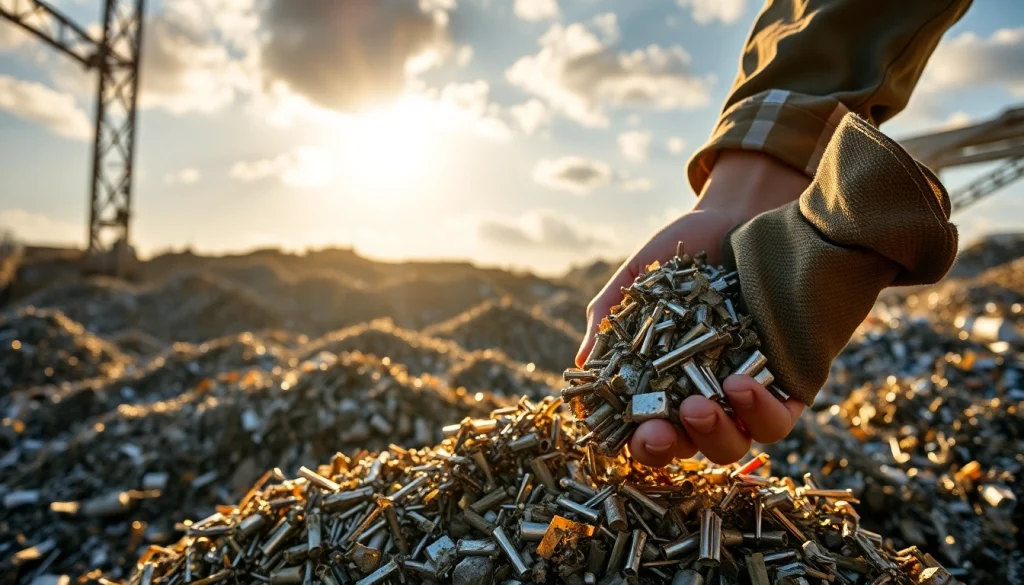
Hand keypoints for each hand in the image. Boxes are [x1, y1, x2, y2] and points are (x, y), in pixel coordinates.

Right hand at [575, 150, 811, 465]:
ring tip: (701, 404)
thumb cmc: (683, 250)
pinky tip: (741, 382)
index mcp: (665, 383)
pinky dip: (760, 412)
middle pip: (689, 448)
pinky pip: (779, 418)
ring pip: (735, 443)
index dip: (639, 443)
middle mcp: (706, 395)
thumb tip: (584, 368)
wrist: (739, 215)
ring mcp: (747, 393)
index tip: (632, 433)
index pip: (648, 432)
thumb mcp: (638, 281)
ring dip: (715, 435)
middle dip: (671, 447)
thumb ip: (609, 320)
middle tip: (660, 429)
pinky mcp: (788, 383)